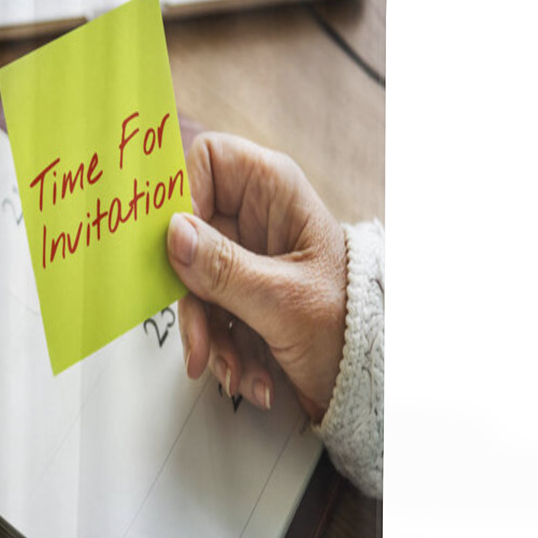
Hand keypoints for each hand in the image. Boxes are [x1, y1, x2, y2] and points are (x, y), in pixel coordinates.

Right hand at [167, 132, 347, 421]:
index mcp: (274, 192)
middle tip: (200, 339)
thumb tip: (172, 234)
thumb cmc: (349, 326)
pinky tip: (248, 376)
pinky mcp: (239, 292)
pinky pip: (207, 311)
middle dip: (194, 296)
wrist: (365, 377)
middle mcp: (255, 218)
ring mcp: (245, 256)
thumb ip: (224, 268)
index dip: (183, 194)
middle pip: (188, 233)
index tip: (172, 244)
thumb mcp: (283, 299)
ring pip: (193, 281)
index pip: (208, 160)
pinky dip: (221, 349)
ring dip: (208, 335)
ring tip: (237, 373)